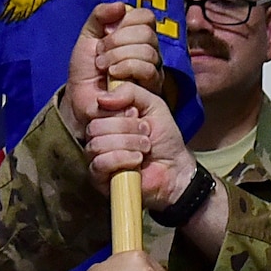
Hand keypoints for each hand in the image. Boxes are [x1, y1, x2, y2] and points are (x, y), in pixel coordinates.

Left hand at [63, 2, 161, 137]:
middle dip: (118, 41)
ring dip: (119, 56)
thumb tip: (121, 5)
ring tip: (104, 66)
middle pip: (147, 32)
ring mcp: (153, 68)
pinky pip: (149, 69)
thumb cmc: (86, 70)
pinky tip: (113, 74)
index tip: (105, 34)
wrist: (81, 98)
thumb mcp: (87, 36)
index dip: (126, 21)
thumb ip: (100, 15)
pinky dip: (127, 67)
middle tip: (100, 53)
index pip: (145, 16)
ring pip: (148, 51)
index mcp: (135, 34)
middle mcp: (148, 49)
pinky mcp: (152, 87)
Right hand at [85, 83, 195, 211]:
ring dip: (128, 144)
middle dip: (126, 129)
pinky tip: (137, 160)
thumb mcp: (153, 104)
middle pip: (95, 127)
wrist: (175, 167)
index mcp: (107, 118)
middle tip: (146, 134)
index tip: (138, 114)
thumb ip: (130, 92)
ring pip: (97, 144)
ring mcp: (97, 158)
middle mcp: (98, 137)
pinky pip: (100, 163)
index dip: (119, 111)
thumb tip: (102, 98)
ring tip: (145, 148)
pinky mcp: (100, 178)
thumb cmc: (164, 138)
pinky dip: (122, 159)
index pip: (96, 108)